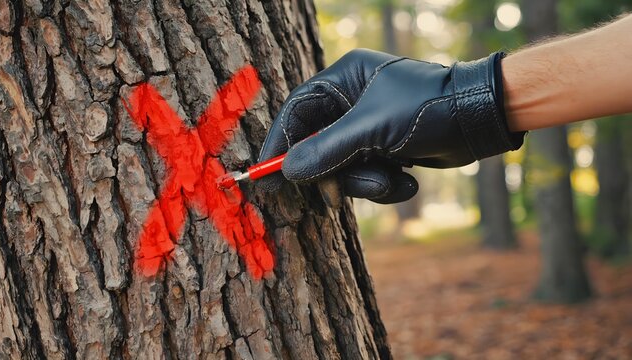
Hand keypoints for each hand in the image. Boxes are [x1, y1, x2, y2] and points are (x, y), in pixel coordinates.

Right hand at [257, 49, 524, 203]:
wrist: (481, 121)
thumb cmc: (428, 110)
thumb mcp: (373, 129)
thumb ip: (327, 150)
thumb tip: (288, 170)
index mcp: (344, 80)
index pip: (297, 111)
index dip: (279, 143)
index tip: (264, 173)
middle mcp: (351, 102)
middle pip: (316, 145)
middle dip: (332, 174)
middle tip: (332, 197)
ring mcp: (368, 127)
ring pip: (342, 168)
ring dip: (364, 184)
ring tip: (390, 182)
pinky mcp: (384, 149)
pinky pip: (366, 176)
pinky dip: (384, 185)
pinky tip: (407, 181)